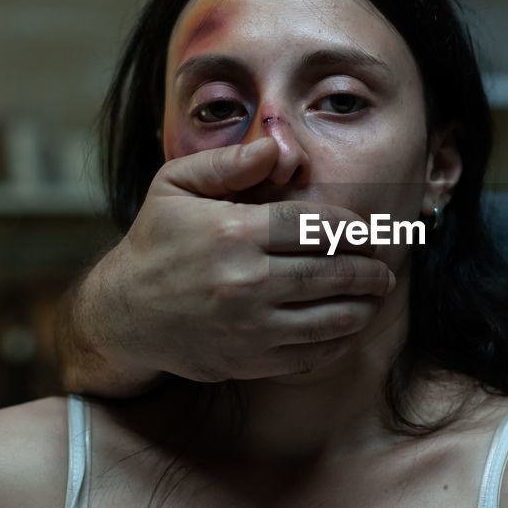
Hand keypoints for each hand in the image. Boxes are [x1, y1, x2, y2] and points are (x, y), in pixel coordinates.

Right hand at [61, 139, 395, 392]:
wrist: (123, 314)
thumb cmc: (156, 243)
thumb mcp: (175, 186)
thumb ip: (228, 163)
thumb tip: (275, 146)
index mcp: (233, 232)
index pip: (316, 226)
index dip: (351, 228)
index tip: (366, 231)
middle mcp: (245, 280)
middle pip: (332, 272)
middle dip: (368, 269)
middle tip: (384, 268)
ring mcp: (249, 326)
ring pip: (330, 317)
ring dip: (363, 306)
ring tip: (376, 295)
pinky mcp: (249, 360)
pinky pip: (311, 353)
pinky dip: (339, 340)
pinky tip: (349, 326)